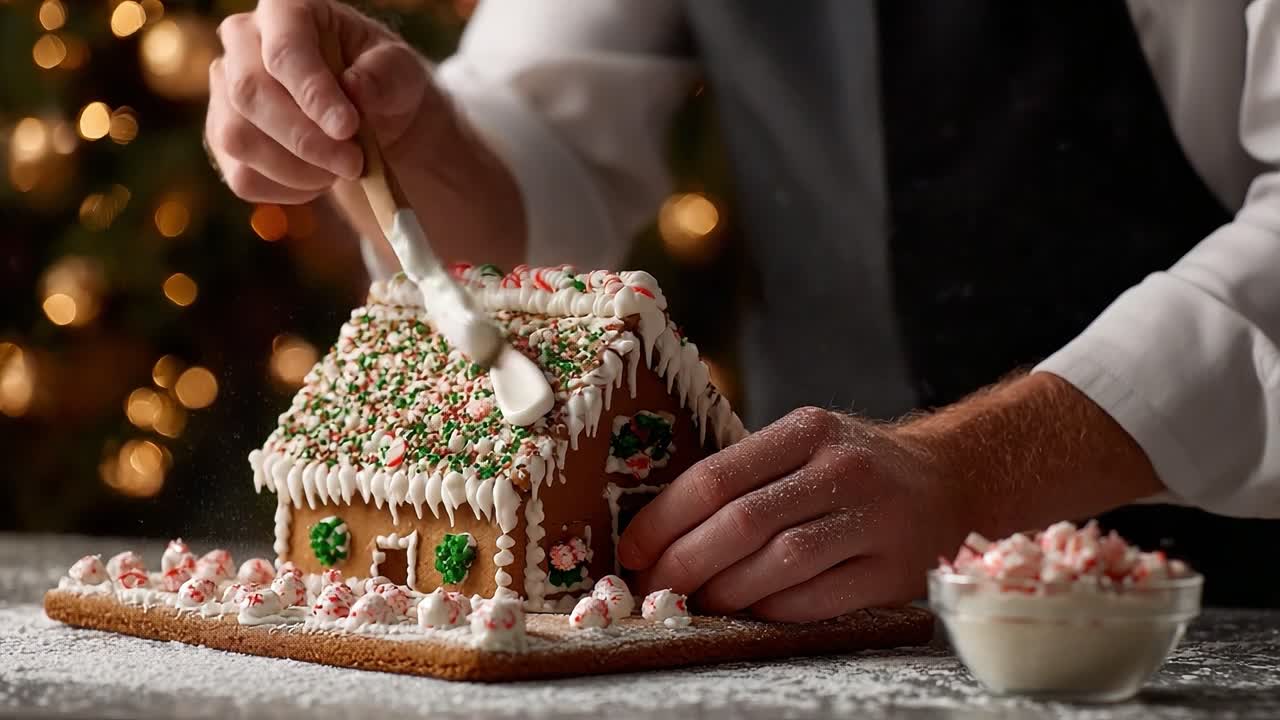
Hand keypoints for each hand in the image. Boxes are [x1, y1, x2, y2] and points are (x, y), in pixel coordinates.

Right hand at [206, 0, 440, 202]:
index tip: (348, 127)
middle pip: (250, 94)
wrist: (365, 115)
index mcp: (285, 11)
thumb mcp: (400, 70)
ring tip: (340, 171)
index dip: (312, 93)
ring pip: (238, 138)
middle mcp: (242, 42)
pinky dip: (287, 190)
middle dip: (305, 140)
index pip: (285, 50)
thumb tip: (355, 90)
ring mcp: (224, 91)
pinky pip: (243, 177)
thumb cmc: (380, 80)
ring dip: (297, 169)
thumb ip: (385, 75)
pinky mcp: (222, 138)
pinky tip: (319, 180)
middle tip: (354, 163)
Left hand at [617, 406, 972, 622]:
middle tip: (654, 588)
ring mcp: (873, 520)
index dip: (663, 519)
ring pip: (778, 564)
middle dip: (684, 563)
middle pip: (742, 523)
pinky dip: (771, 609)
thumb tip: (660, 527)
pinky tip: (750, 610)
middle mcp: (842, 469)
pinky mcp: (892, 571)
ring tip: (696, 601)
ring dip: (724, 591)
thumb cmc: (855, 467)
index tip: (632, 550)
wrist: (953, 482)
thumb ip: (747, 472)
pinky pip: (816, 599)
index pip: (716, 476)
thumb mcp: (807, 443)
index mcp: (807, 430)